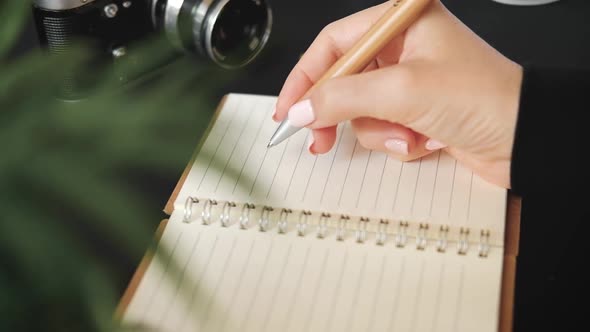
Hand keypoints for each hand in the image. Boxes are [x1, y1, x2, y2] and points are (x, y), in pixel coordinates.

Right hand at [274, 0, 522, 187]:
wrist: (526, 140)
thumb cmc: (481, 98)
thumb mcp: (401, 91)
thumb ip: (342, 97)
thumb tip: (300, 109)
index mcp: (400, 23)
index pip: (334, 44)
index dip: (305, 77)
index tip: (288, 110)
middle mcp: (403, 48)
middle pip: (343, 79)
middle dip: (337, 113)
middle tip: (318, 139)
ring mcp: (410, 82)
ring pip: (361, 110)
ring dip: (379, 131)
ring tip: (407, 136)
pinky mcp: (417, 112)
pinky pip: (384, 128)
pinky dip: (397, 141)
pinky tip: (424, 142)